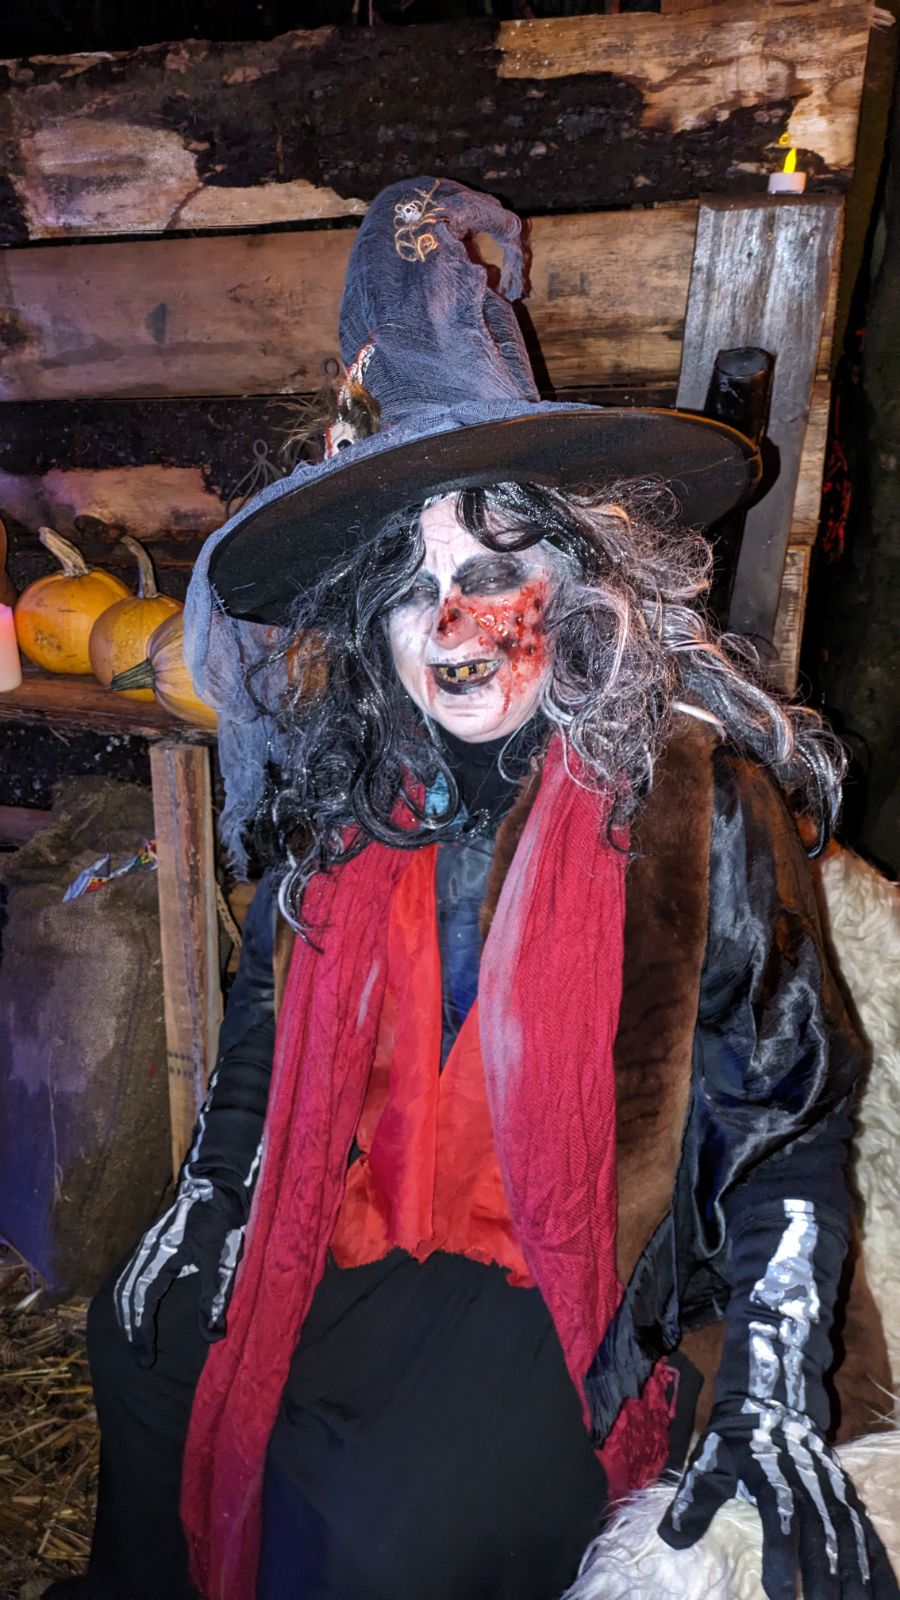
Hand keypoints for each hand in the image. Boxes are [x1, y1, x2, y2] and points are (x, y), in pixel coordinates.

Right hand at [113, 1180, 245, 1365]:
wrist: (216, 1186)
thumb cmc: (221, 1222)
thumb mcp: (223, 1259)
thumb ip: (214, 1297)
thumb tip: (212, 1337)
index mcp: (160, 1257)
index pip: (140, 1302)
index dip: (141, 1333)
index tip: (145, 1358)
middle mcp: (146, 1253)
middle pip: (125, 1296)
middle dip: (130, 1329)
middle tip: (140, 1357)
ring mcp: (145, 1247)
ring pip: (124, 1286)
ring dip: (126, 1315)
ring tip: (136, 1341)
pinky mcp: (150, 1244)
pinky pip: (131, 1276)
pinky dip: (129, 1299)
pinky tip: (137, 1311)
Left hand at [658, 1403, 898, 1599]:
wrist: (774, 1400)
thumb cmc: (737, 1439)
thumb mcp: (709, 1461)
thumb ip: (694, 1500)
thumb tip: (671, 1539)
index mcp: (773, 1477)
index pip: (780, 1521)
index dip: (781, 1559)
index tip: (780, 1597)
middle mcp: (809, 1486)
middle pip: (822, 1538)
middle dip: (826, 1583)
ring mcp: (833, 1493)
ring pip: (851, 1541)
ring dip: (857, 1581)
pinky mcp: (848, 1500)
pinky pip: (868, 1537)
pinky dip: (880, 1569)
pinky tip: (887, 1598)